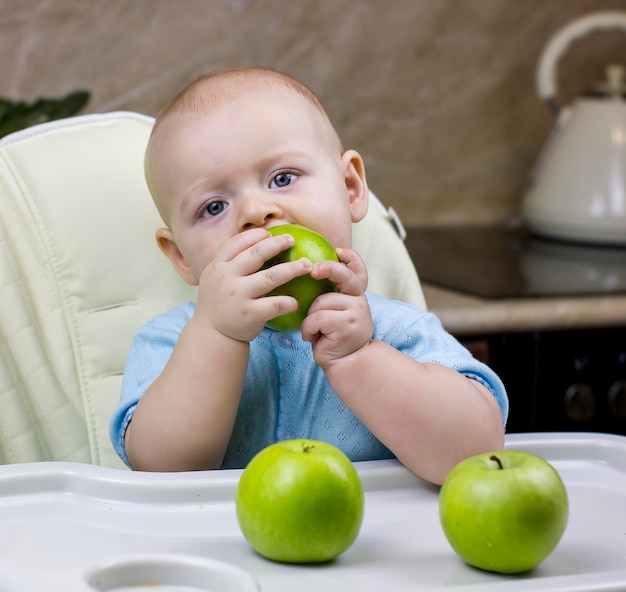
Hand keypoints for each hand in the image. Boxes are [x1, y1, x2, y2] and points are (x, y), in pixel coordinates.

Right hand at [194, 228, 313, 341]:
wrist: (212, 335)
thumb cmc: (220, 302)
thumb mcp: (215, 277)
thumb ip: (231, 261)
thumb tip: (258, 241)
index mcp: (218, 265)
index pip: (238, 242)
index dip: (257, 235)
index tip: (272, 233)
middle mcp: (227, 278)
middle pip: (257, 254)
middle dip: (278, 243)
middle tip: (292, 241)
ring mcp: (238, 296)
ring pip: (271, 276)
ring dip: (293, 269)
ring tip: (307, 265)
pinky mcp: (250, 314)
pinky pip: (275, 305)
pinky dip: (288, 302)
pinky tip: (296, 302)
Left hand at [300, 247, 372, 367]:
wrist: (344, 363)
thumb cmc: (330, 336)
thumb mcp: (331, 312)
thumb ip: (327, 295)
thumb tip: (305, 271)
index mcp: (354, 294)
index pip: (358, 271)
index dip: (351, 258)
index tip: (338, 251)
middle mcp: (359, 300)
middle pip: (345, 276)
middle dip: (329, 268)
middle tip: (313, 269)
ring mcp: (356, 312)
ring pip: (322, 302)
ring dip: (310, 317)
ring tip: (312, 331)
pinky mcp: (348, 325)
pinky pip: (318, 318)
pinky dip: (309, 328)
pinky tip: (312, 337)